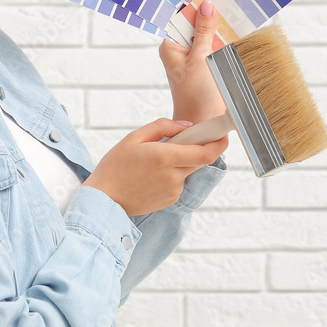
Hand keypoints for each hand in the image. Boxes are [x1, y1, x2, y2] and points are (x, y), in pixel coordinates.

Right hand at [83, 118, 227, 216]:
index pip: (205, 152)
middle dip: (199, 147)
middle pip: (201, 160)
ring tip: (153, 161)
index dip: (218, 142)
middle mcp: (173, 175)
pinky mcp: (171, 200)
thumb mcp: (133, 138)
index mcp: (164, 157)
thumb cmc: (114, 167)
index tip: (222, 133)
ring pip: (187, 170)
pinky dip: (171, 173)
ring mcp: (174, 190)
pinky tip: (150, 174)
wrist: (104, 200)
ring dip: (180, 161)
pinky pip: (179, 181)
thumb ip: (163, 127)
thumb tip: (186, 126)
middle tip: (185, 139)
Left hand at [159, 0, 225, 123]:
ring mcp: (197, 57)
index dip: (195, 6)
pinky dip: (228, 39)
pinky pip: (218, 46)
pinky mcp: (210, 64)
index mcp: (171, 46)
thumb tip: (206, 5)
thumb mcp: (200, 59)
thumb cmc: (195, 95)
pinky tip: (240, 28)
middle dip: (211, 14)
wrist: (205, 123)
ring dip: (222, 26)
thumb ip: (205, 32)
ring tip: (237, 9)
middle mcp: (182, 50)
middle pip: (197, 24)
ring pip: (210, 34)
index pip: (181, 18)